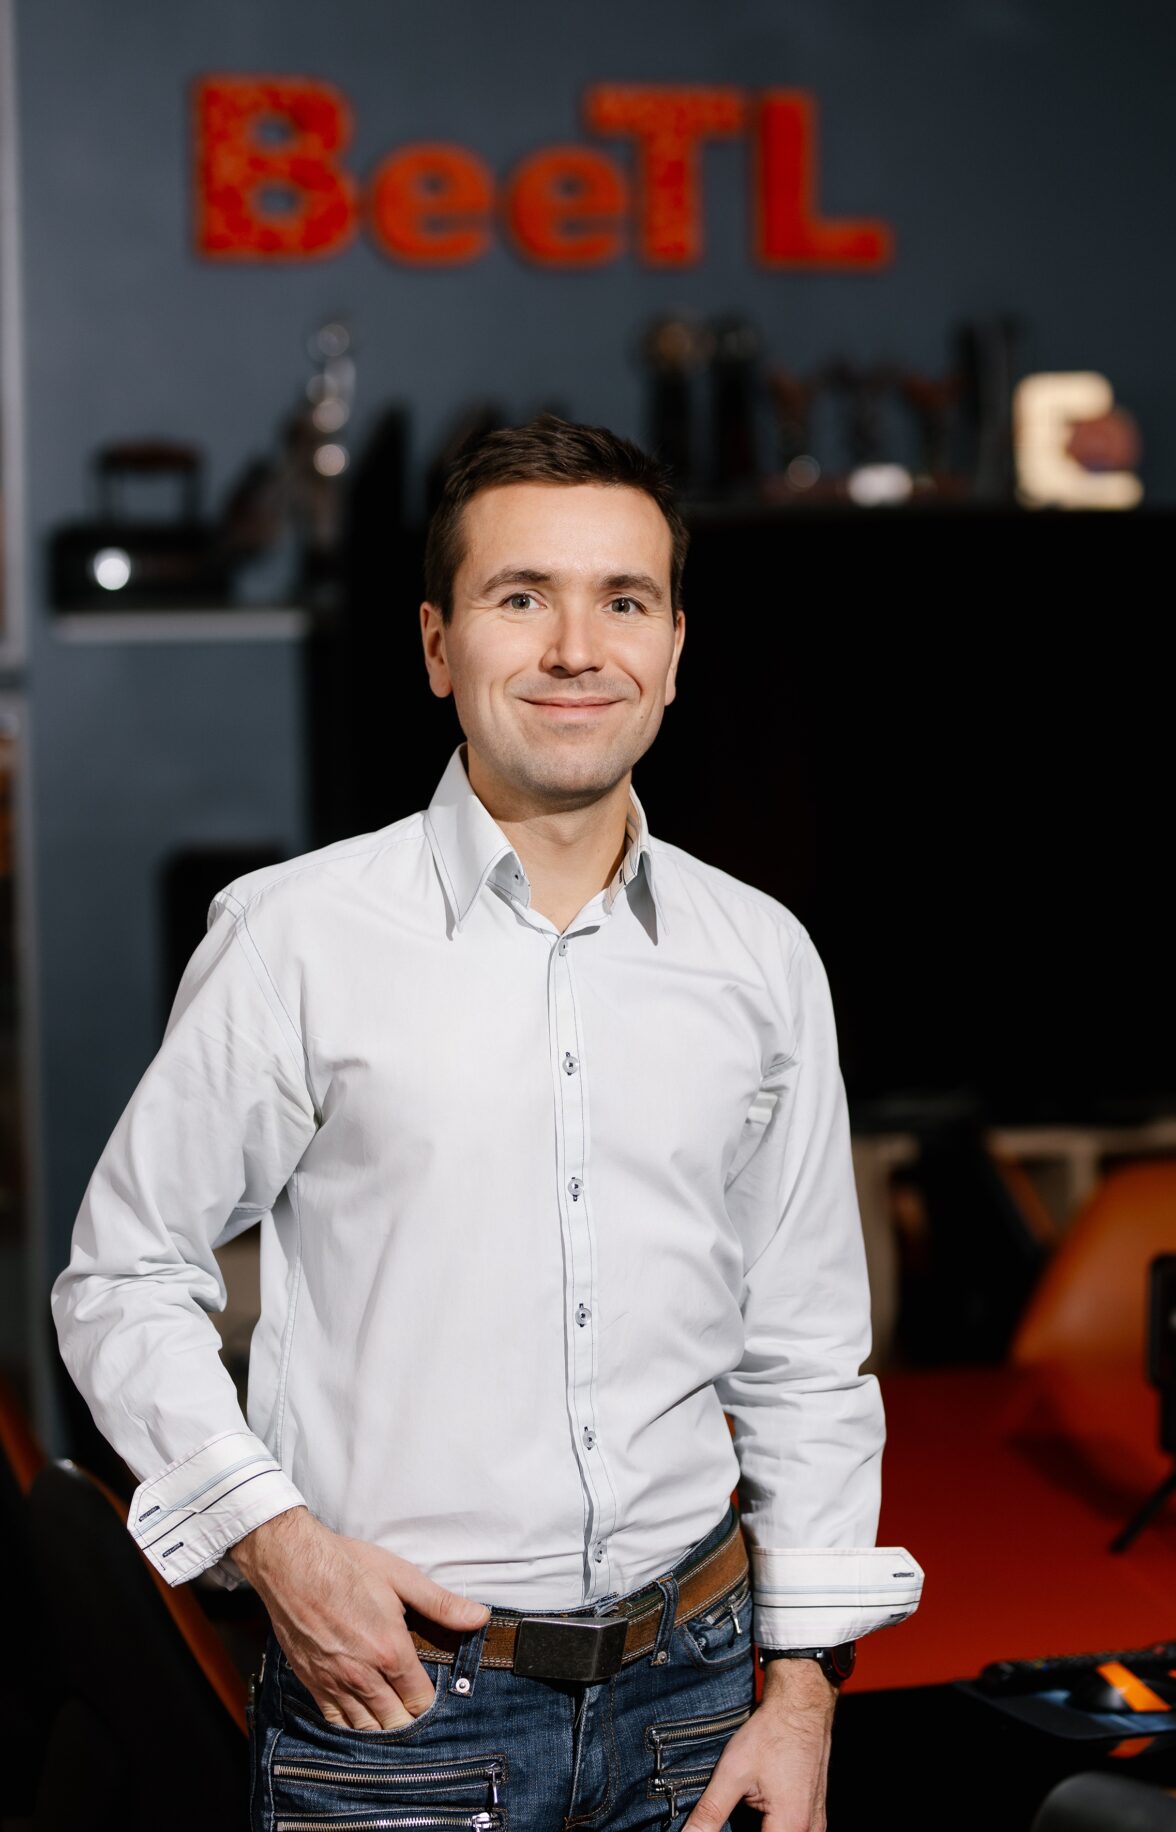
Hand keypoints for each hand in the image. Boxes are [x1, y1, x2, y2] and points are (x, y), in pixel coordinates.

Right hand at [232, 1506, 490, 1730]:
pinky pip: (335, 1722)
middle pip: (395, 1723)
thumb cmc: (347, 1565)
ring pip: (365, 1729)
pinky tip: (360, 1716)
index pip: (420, 1701)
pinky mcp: (312, 1683)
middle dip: (408, 1718)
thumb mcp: (400, 1577)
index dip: (430, 1701)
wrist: (291, 1564)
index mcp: (390, 1650)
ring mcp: (334, 1682)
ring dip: (382, 1726)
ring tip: (392, 1715)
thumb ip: (441, 1604)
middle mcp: (362, 1675)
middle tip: (413, 1704)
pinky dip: (351, 1725)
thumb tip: (480, 1617)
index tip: (433, 1690)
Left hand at [682, 1658, 835, 1831]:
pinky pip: (789, 1831)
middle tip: (723, 1816)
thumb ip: (710, 1812)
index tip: (715, 1827)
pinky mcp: (813, 1814)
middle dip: (739, 1830)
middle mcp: (809, 1831)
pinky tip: (751, 1811)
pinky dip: (769, 1826)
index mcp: (791, 1826)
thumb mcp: (733, 1773)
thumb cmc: (771, 1733)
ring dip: (751, 1828)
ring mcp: (815, 1823)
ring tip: (738, 1809)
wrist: (800, 1706)